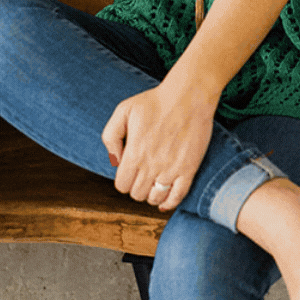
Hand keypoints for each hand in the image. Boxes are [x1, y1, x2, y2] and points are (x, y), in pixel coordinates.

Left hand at [101, 69, 219, 210]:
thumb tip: (114, 160)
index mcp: (134, 153)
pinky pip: (177, 196)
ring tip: (152, 183)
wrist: (188, 96)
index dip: (123, 180)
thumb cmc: (155, 101)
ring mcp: (171, 169)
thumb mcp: (122, 110)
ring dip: (151, 195)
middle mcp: (151, 166)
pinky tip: (164, 200)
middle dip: (136, 187)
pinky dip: (169, 203)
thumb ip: (111, 136)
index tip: (129, 171)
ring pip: (155, 198)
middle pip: (137, 194)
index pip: (121, 186)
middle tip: (141, 176)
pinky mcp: (189, 169)